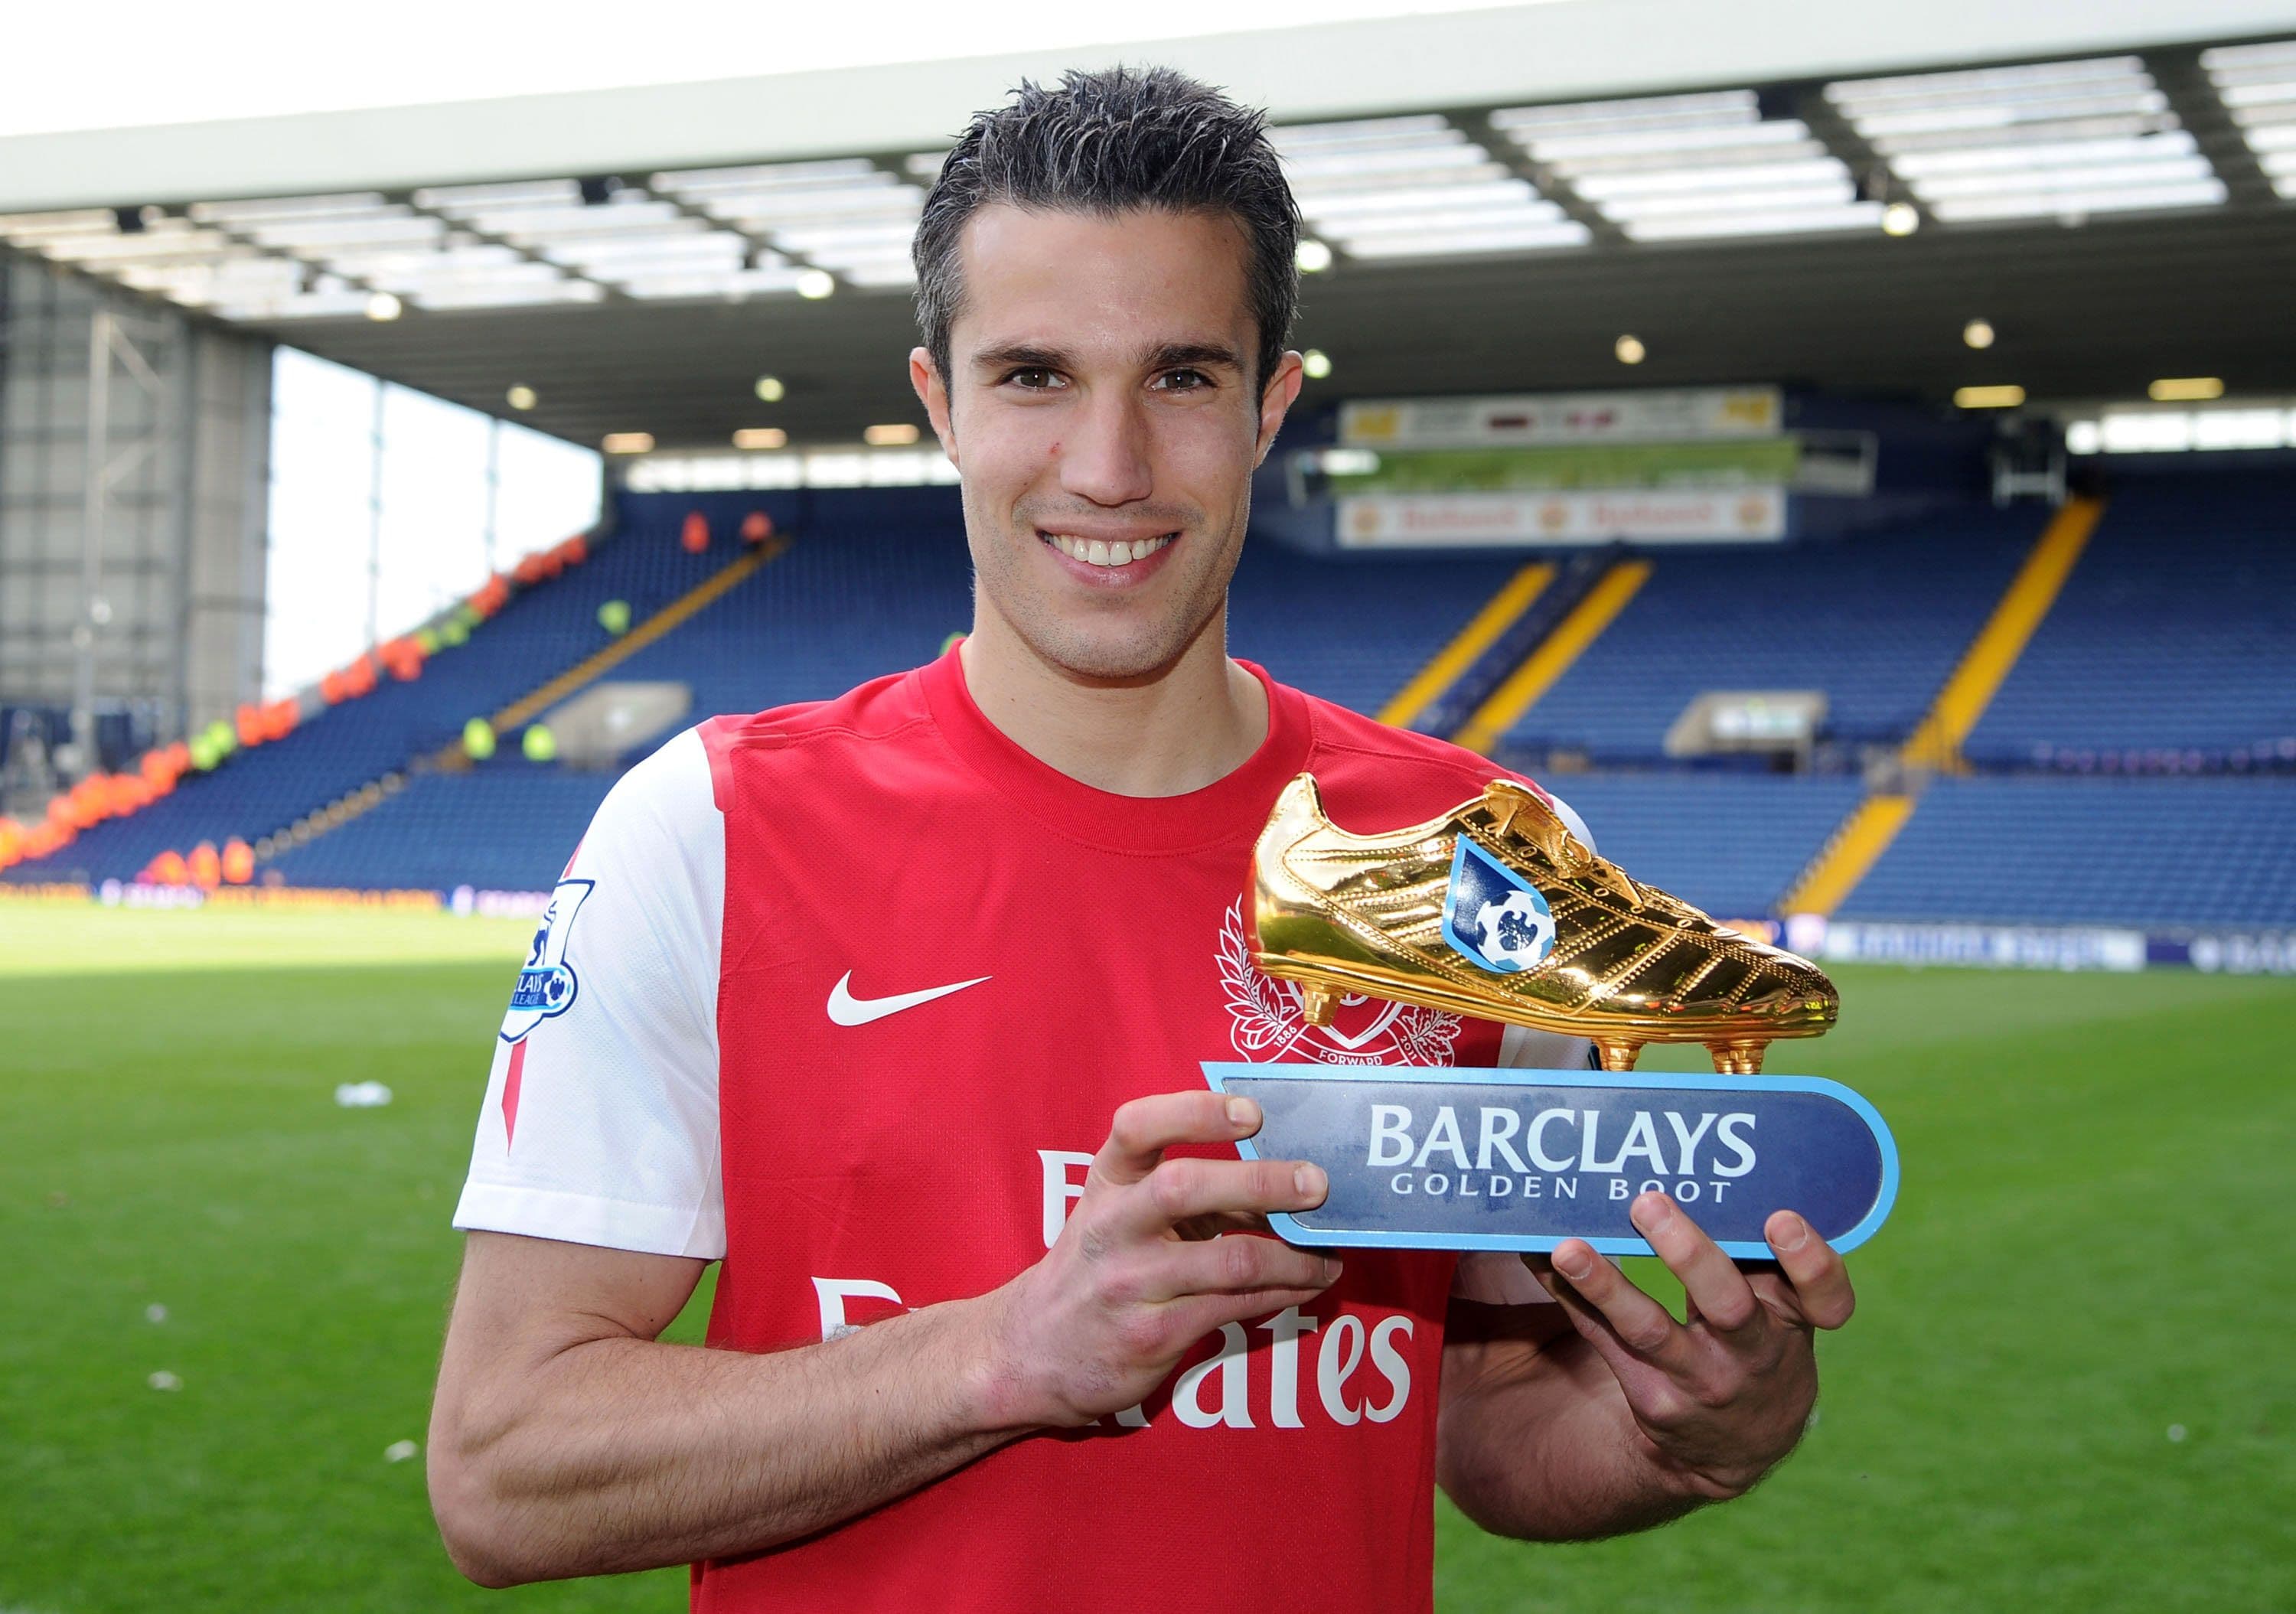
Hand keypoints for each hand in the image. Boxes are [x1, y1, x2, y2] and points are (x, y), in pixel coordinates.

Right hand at [980, 1091, 1338, 1429]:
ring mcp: (1129, 1283)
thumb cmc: (1095, 1268)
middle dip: (1260, 1182)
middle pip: (1185, 1188)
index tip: (1251, 1112)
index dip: (1195, 1112)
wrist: (1031, 1352)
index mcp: (1106, 1182)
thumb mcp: (1121, 1215)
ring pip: (1229, 1261)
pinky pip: (1233, 1307)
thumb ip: (1191, 1196)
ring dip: (1293, 1257)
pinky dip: (1281, 1294)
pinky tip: (1305, 1286)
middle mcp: (1112, 1226)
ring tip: (1329, 1255)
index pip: (1138, 1126)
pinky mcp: (1151, 1335)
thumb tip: (1283, 1185)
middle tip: (1316, 1183)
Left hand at [1530, 1191, 1854, 1500]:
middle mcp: (1753, 1353)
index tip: (1781, 1220)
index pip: (1823, 1295)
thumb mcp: (1781, 1308)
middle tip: (1648, 1203)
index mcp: (1793, 1318)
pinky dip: (1572, 1298)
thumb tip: (1706, 1171)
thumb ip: (1762, 1256)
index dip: (1809, 1260)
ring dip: (1605, 1285)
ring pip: (1650, 1331)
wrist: (1739, 1444)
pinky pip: (1605, 1340)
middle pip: (1728, 1304)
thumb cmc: (1757, 1341)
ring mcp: (1701, 1381)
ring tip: (1568, 1248)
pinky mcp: (1654, 1398)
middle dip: (1688, 1254)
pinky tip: (1541, 1260)